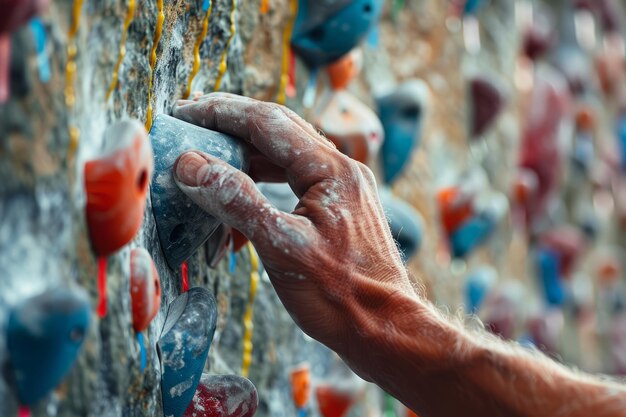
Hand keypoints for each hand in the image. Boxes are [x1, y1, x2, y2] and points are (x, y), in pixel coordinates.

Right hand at [172, 93, 415, 368]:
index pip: (268, 122)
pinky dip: (261, 192)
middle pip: (277, 132)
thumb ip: (237, 201)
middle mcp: (340, 170)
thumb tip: (191, 165)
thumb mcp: (282, 247)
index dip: (222, 112)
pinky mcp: (337, 211)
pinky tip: (237, 216)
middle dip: (231, 126)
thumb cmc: (341, 296)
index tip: (185, 109)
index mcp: (331, 170)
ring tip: (207, 164)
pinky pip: (292, 186)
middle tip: (192, 121)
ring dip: (244, 161)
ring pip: (283, 159)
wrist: (384, 330)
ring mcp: (341, 190)